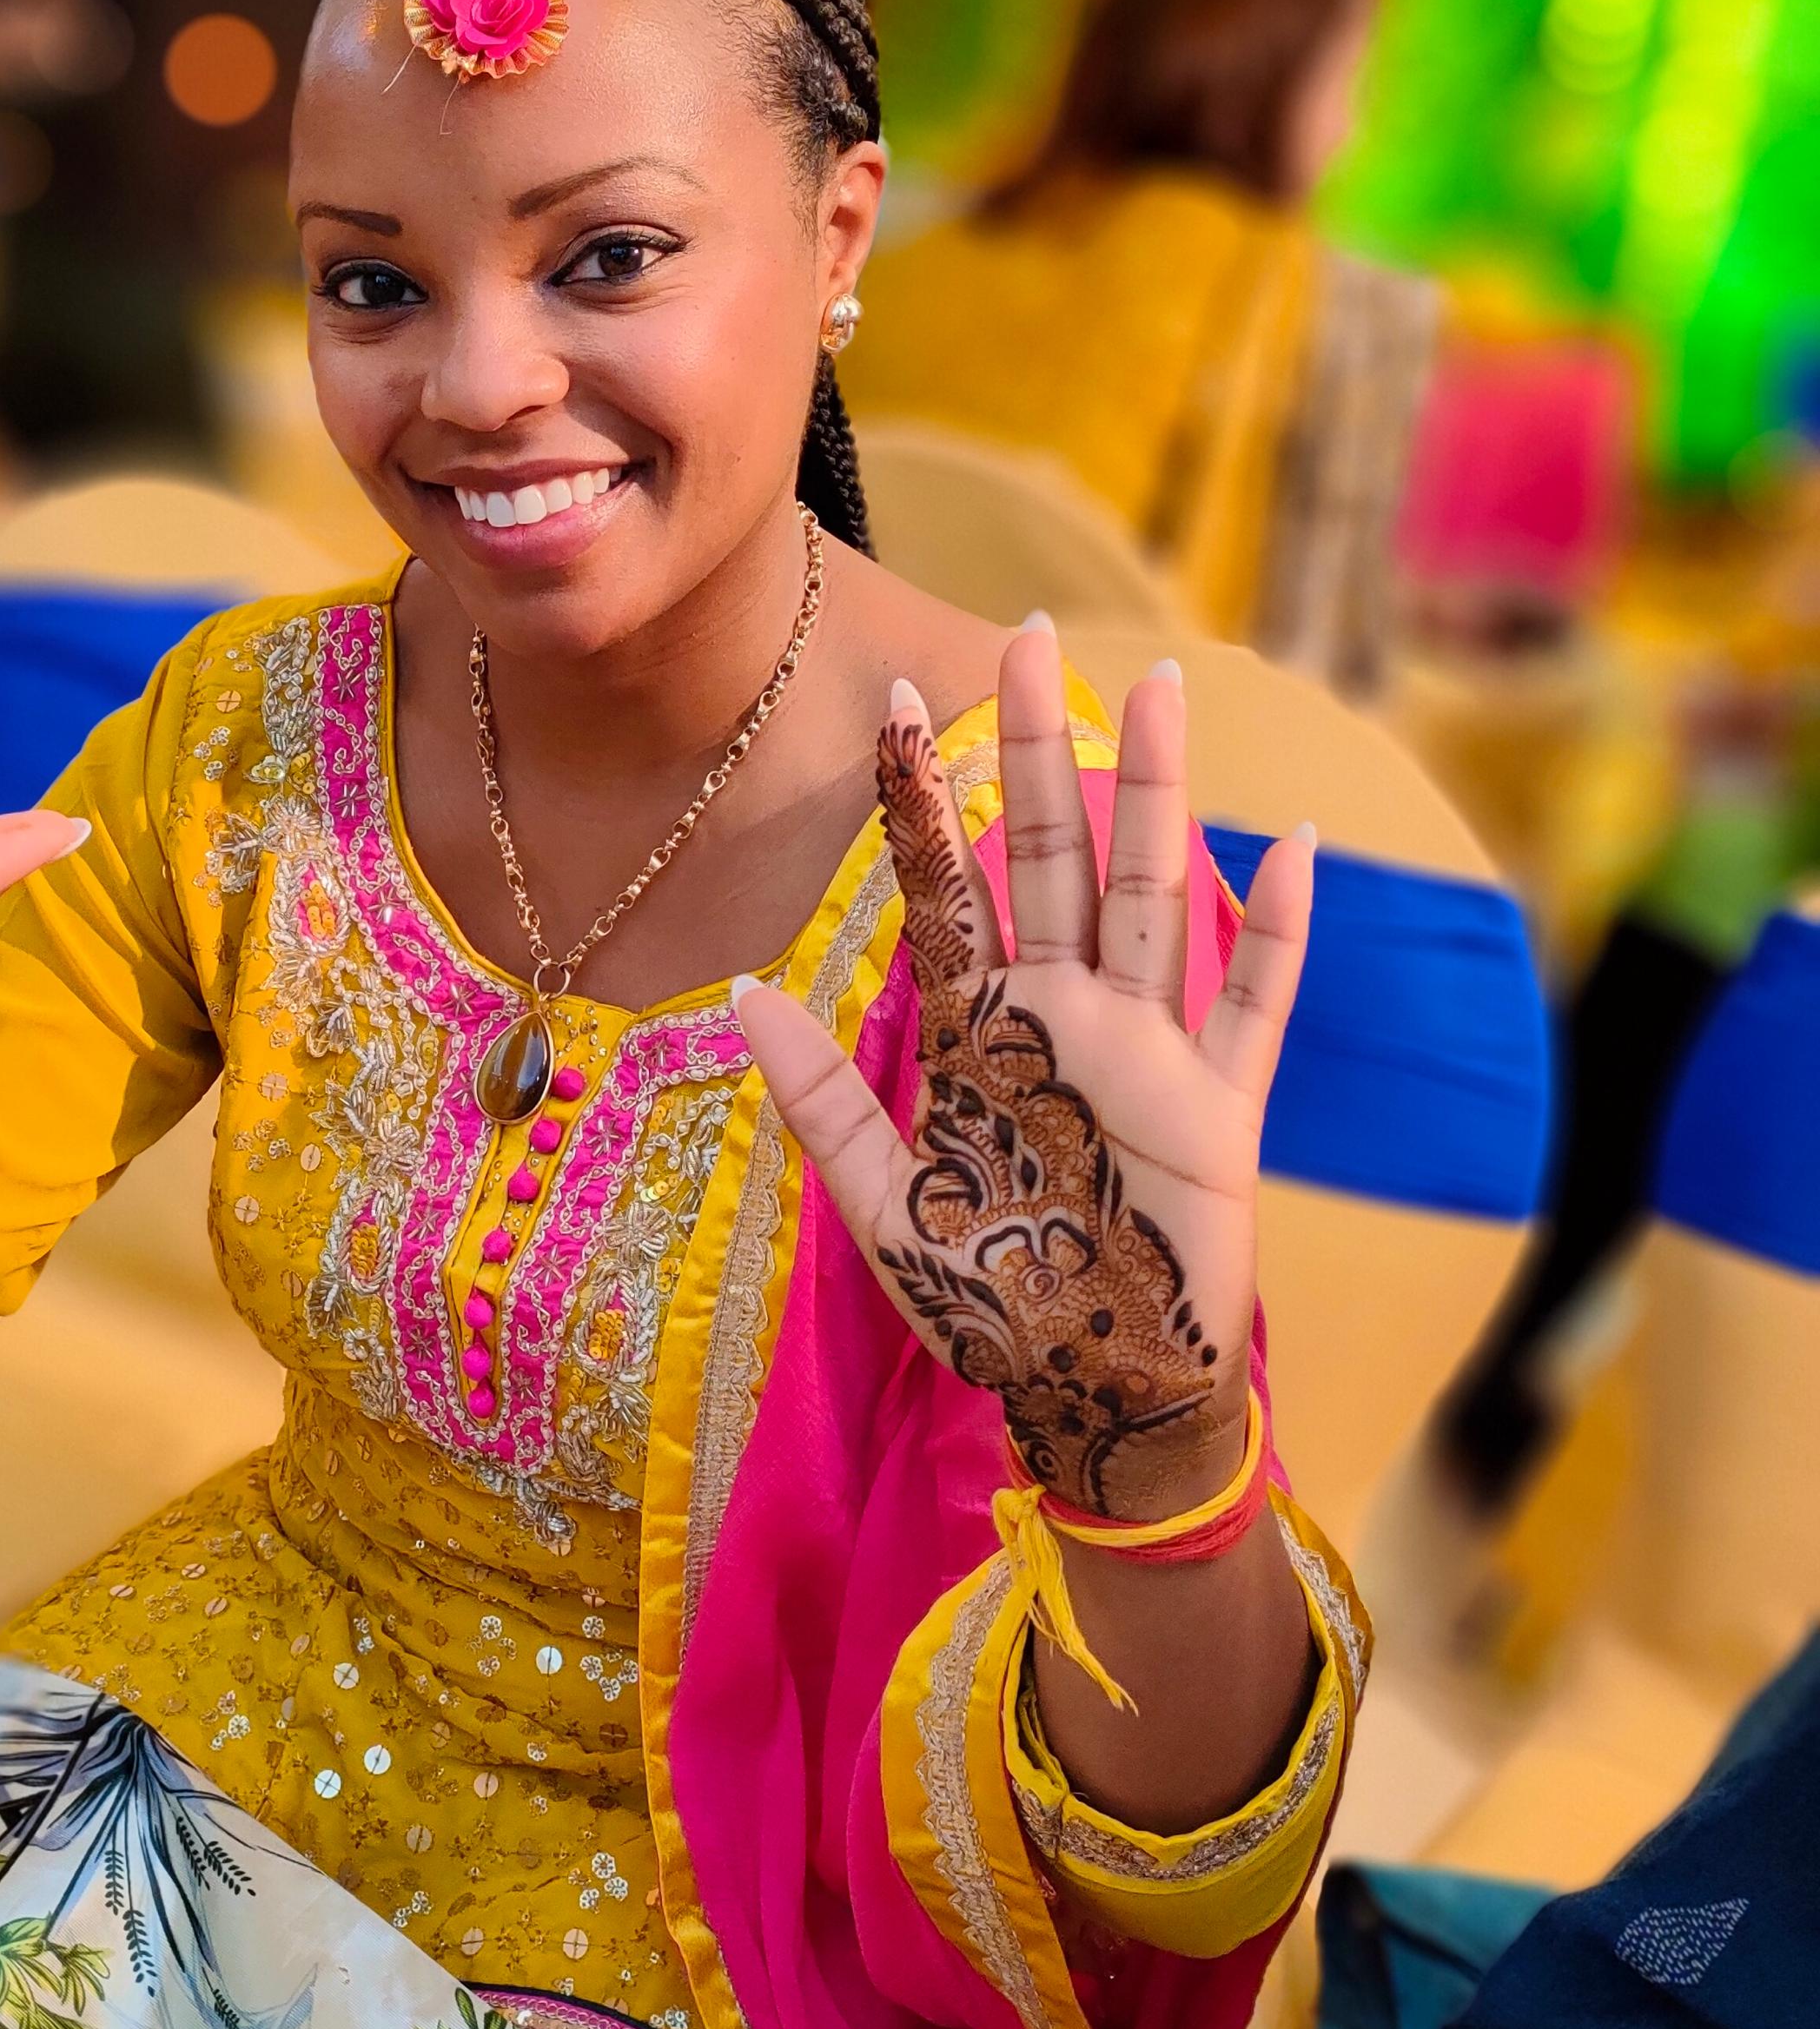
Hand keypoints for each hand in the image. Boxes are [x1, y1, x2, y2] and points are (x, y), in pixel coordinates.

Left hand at [733, 625, 1312, 1519]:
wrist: (1091, 1393)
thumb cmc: (989, 1304)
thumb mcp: (883, 1204)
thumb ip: (823, 1098)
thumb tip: (739, 993)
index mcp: (982, 1033)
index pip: (949, 889)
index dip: (924, 798)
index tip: (899, 697)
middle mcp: (1065, 1019)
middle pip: (1051, 856)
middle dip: (1042, 749)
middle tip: (1029, 635)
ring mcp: (1148, 1055)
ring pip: (1148, 898)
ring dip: (1159, 797)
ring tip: (1166, 690)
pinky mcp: (1219, 1111)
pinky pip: (1252, 1007)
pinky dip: (1274, 936)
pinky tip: (1289, 849)